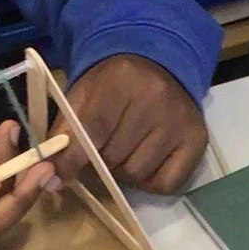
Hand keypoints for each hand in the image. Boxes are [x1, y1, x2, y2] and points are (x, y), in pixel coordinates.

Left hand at [58, 55, 207, 194]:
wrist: (159, 65)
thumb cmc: (113, 85)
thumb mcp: (82, 96)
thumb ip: (63, 133)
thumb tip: (50, 177)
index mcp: (122, 80)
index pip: (94, 129)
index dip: (73, 158)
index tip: (57, 176)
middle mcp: (157, 99)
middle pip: (115, 156)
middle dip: (100, 161)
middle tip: (102, 148)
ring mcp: (180, 122)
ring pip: (137, 173)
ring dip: (124, 171)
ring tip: (125, 151)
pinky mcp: (197, 141)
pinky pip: (166, 183)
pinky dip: (150, 181)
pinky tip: (146, 161)